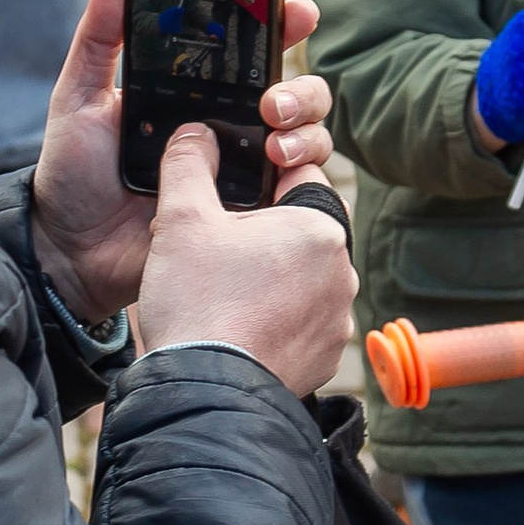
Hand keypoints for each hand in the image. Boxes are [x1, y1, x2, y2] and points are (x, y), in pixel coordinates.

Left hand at [30, 0, 335, 325]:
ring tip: (275, 144)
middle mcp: (230, 127)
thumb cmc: (74, 173)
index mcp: (198, 92)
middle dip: (302, 89)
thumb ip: (98, 40)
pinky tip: (280, 177)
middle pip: (297, 93)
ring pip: (309, 140)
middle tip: (271, 102)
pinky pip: (297, 196)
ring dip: (307, 134)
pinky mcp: (248, 218)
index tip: (297, 12)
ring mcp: (244, 173)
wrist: (70, 251)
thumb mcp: (77, 98)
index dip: (285, 25)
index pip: (254, 51)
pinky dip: (302, 182)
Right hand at [135, 125, 354, 394]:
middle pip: (299, 233)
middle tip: (216, 254)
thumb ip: (188, 163)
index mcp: (320, 227)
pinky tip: (237, 328)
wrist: (204, 391)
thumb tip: (194, 133)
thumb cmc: (197, 301)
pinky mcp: (325, 359)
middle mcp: (342, 272)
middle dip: (263, 237)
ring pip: (301, 281)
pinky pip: (301, 326)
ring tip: (223, 295)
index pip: (298, 180)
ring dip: (270, 282)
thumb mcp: (181, 219)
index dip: (258, 184)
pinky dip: (274, 323)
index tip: (227, 202)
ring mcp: (337, 320)